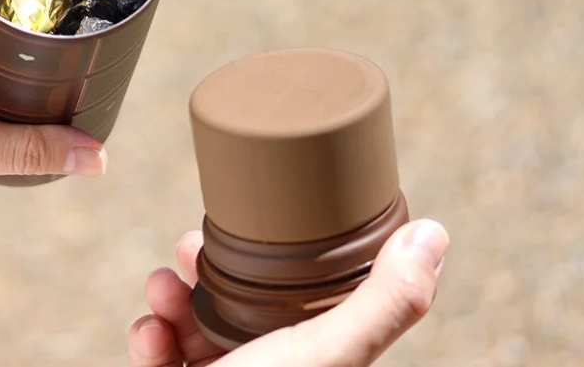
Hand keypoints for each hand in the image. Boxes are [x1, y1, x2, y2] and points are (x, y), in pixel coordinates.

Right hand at [128, 219, 448, 366]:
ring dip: (170, 298)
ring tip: (162, 291)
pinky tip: (149, 335)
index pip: (307, 299)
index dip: (278, 258)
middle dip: (206, 272)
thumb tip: (435, 233)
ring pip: (193, 325)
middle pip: (241, 306)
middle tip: (189, 251)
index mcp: (319, 363)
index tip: (251, 229)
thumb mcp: (329, 356)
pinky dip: (148, 337)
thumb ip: (382, 304)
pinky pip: (160, 354)